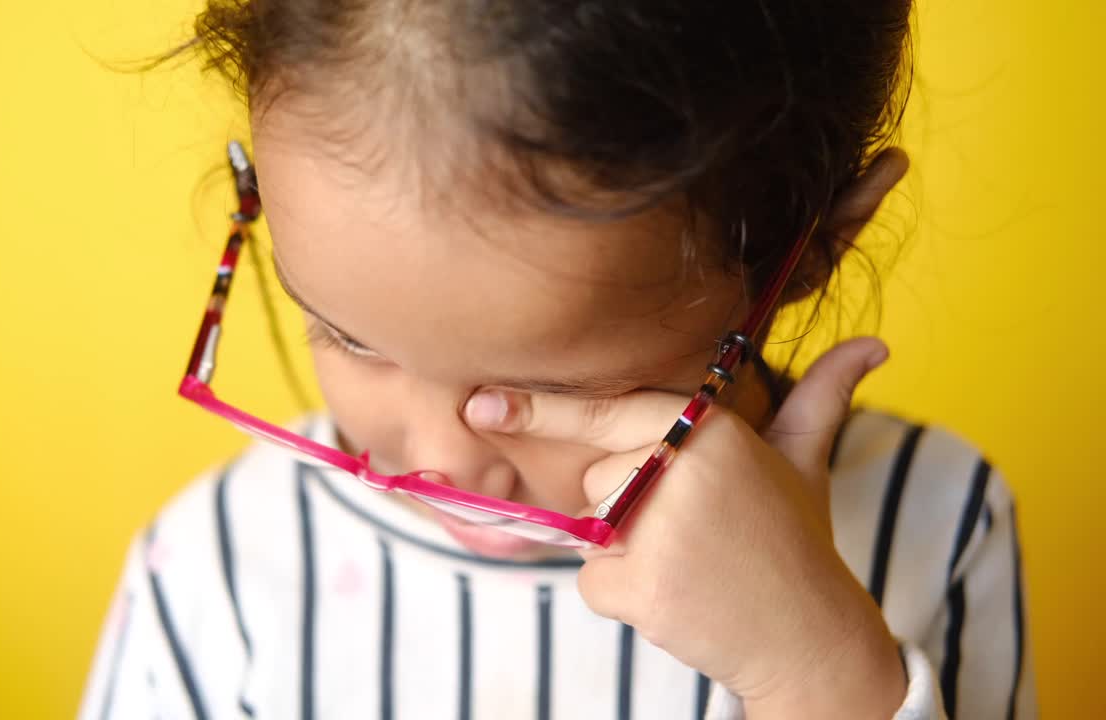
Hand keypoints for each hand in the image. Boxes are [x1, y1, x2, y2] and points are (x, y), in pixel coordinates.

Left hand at [464, 337, 906, 718]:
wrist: (814, 638)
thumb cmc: (795, 544)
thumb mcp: (805, 462)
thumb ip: (820, 397)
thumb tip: (873, 346)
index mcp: (714, 428)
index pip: (608, 413)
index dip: (539, 408)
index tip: (479, 402)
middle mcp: (685, 465)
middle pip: (595, 480)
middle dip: (627, 511)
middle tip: (697, 536)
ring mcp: (663, 526)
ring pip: (593, 531)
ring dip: (626, 555)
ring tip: (693, 564)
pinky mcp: (645, 582)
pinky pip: (595, 583)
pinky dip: (625, 596)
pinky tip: (680, 597)